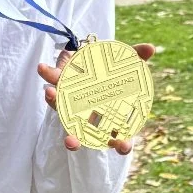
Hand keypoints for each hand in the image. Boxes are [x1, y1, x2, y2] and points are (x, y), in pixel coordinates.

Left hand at [37, 42, 154, 152]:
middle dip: (75, 141)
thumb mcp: (126, 63)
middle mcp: (89, 120)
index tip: (123, 145)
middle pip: (82, 137)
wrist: (90, 60)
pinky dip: (47, 76)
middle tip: (71, 142)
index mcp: (112, 118)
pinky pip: (52, 90)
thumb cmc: (112, 71)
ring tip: (49, 92)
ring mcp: (71, 109)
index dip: (122, 145)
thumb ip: (136, 57)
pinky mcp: (59, 94)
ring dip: (54, 103)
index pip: (120, 139)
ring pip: (61, 114)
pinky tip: (43, 67)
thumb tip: (150, 48)